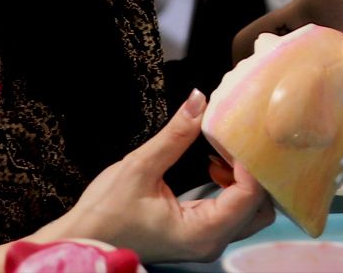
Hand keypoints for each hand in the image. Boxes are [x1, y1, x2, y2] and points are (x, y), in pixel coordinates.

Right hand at [36, 89, 274, 262]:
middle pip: (260, 207)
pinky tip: (213, 165)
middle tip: (237, 140)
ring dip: (244, 179)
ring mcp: (206, 242)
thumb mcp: (139, 168)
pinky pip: (233, 212)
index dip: (251, 161)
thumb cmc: (104, 215)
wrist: (82, 241)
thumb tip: (199, 100)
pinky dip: (232, 187)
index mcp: (202, 232)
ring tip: (221, 151)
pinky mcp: (199, 235)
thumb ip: (175, 136)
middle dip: (254, 171)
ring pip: (250, 210)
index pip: (250, 195)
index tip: (241, 132)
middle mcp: (211, 243)